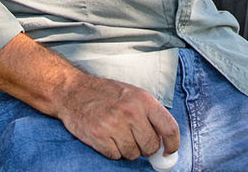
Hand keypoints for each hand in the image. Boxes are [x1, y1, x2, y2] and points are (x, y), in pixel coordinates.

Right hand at [53, 71, 179, 161]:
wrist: (74, 91)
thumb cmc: (106, 94)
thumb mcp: (133, 95)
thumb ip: (150, 115)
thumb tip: (166, 141)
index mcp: (144, 100)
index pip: (169, 127)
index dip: (173, 144)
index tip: (170, 152)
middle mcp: (131, 112)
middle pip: (151, 146)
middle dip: (146, 148)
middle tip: (137, 140)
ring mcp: (114, 125)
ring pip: (133, 154)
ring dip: (128, 149)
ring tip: (118, 134)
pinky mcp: (99, 137)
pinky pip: (115, 156)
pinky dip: (113, 151)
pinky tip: (107, 137)